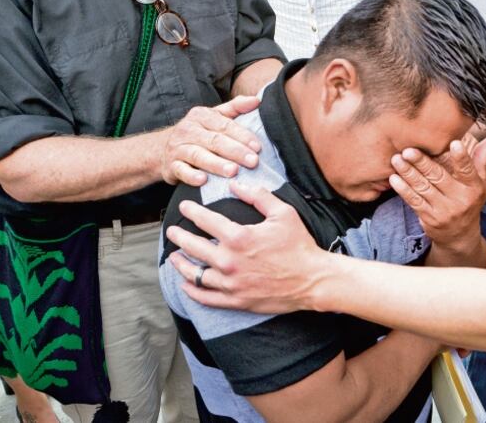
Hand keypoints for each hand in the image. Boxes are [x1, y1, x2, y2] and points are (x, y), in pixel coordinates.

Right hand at [160, 95, 261, 185]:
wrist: (162, 148)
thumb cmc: (198, 133)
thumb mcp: (214, 116)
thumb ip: (236, 108)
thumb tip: (257, 100)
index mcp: (201, 116)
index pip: (225, 125)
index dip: (242, 136)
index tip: (257, 147)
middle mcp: (188, 130)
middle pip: (215, 140)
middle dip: (235, 151)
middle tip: (253, 161)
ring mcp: (178, 148)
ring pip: (199, 155)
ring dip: (217, 164)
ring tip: (233, 171)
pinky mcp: (171, 166)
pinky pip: (181, 170)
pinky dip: (191, 176)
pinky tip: (203, 180)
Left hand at [166, 183, 328, 313]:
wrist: (312, 280)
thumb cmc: (299, 245)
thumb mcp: (283, 212)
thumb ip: (257, 196)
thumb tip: (236, 185)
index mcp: (239, 237)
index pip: (205, 220)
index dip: (192, 212)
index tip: (185, 207)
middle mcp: (229, 261)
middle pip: (193, 247)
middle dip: (179, 236)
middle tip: (172, 231)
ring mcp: (230, 284)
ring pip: (194, 274)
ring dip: (181, 264)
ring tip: (175, 257)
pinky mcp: (235, 300)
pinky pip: (205, 297)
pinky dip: (191, 290)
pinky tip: (186, 284)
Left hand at [390, 136, 485, 251]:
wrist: (460, 237)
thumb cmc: (469, 202)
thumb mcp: (480, 184)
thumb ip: (481, 160)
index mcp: (474, 188)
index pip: (468, 171)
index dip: (462, 158)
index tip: (454, 143)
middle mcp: (460, 200)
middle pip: (439, 177)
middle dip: (422, 163)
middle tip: (408, 150)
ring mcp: (444, 211)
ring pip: (423, 188)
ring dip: (408, 173)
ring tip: (396, 160)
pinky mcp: (429, 218)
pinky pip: (414, 201)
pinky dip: (403, 189)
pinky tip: (394, 178)